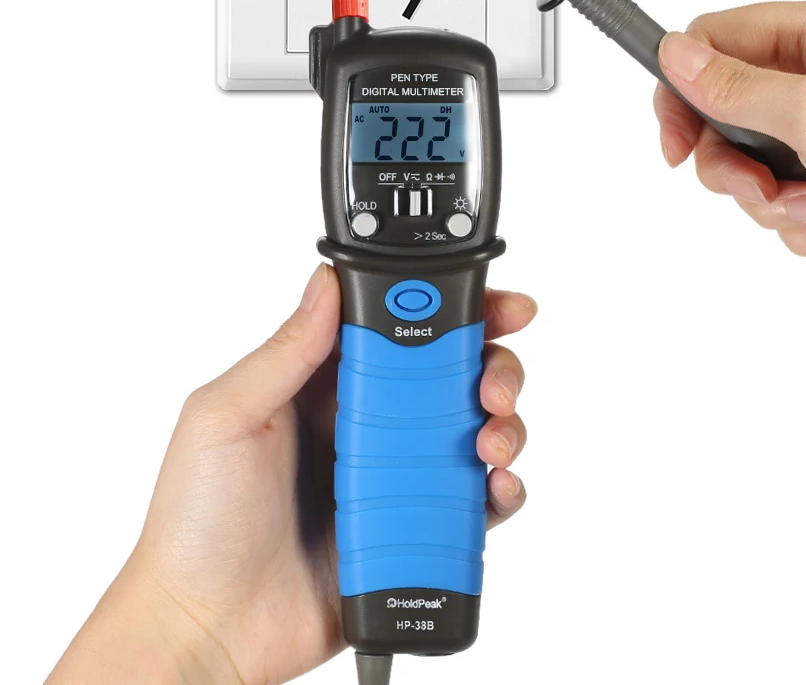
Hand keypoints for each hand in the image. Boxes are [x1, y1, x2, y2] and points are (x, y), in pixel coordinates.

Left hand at [47, 264, 535, 684]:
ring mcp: (394, 477)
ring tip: (491, 440)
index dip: (451, 311)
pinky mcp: (412, 531)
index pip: (399, 329)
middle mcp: (367, 424)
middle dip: (491, 367)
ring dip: (503, 425)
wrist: (205, 630)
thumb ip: (284, 351)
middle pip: (450, 376)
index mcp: (323, 385)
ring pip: (472, 432)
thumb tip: (327, 282)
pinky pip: (474, 503)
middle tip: (493, 384)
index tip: (494, 306)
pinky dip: (502, 491)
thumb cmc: (195, 524)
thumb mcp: (226, 417)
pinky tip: (497, 487)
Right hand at [653, 0, 805, 302]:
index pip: (718, 39)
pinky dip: (801, 219)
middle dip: (731, 162)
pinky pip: (783, 198)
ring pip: (751, 163)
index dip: (685, 87)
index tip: (676, 139)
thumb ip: (733, 86)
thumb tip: (673, 51)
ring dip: (771, 199)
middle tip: (754, 185)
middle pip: (726, 111)